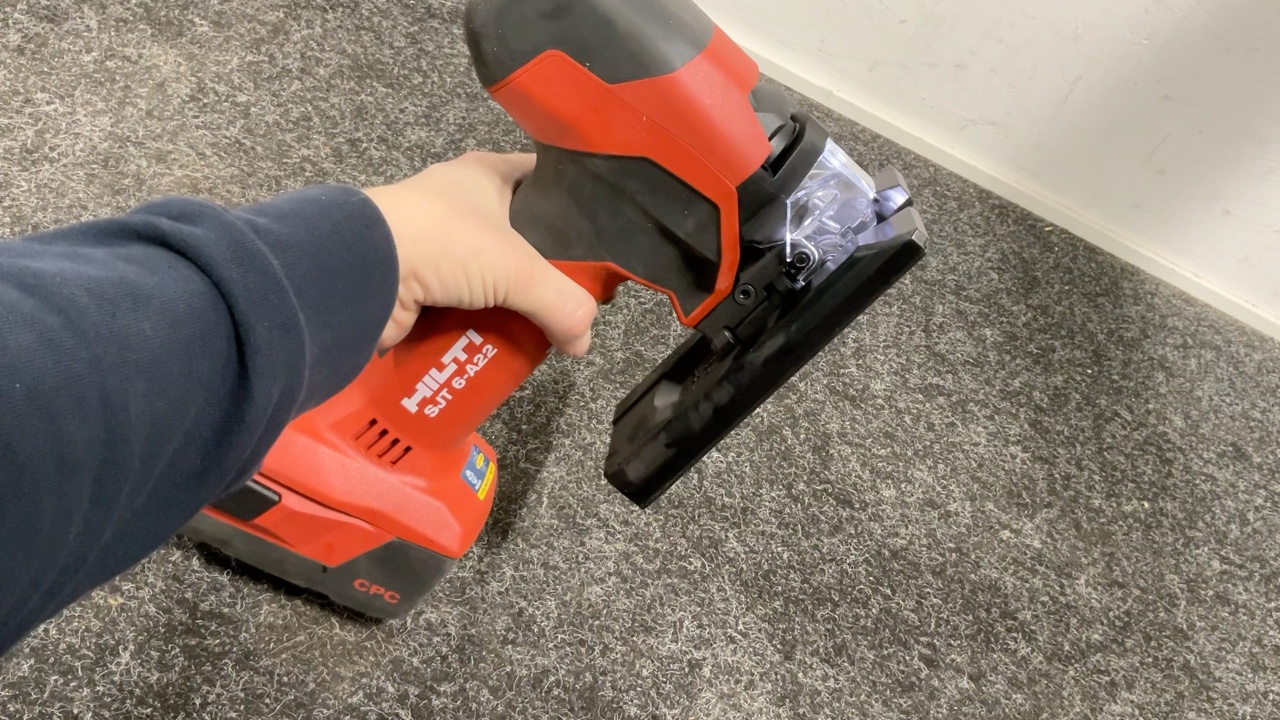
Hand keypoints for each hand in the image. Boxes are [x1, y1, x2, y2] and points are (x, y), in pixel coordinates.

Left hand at [363, 152, 597, 354]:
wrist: (361, 271)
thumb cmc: (442, 241)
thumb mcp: (518, 269)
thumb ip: (563, 303)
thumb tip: (582, 341)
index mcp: (484, 174)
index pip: (541, 177)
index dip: (569, 201)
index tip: (596, 233)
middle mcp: (457, 202)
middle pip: (515, 236)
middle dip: (539, 269)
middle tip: (569, 298)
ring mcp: (432, 243)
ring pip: (485, 276)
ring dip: (506, 303)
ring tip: (539, 328)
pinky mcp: (413, 282)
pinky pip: (457, 307)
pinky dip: (474, 326)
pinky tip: (497, 344)